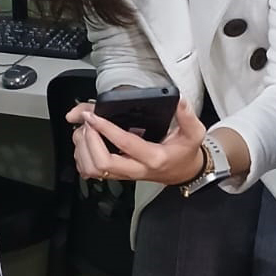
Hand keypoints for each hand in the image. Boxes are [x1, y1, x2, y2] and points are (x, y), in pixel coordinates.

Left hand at [66, 98, 207, 185]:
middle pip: (102, 164)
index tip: (93, 115)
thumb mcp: (193, 133)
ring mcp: (124, 175)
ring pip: (93, 170)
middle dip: (89, 141)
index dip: (105, 128)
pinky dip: (82, 156)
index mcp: (153, 157)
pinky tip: (86, 142)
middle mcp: (136, 169)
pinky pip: (91, 172)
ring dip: (82, 149)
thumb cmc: (185, 152)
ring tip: (85, 129)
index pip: (125, 144)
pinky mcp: (116, 176)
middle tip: (87, 122)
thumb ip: (187, 116)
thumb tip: (178, 100)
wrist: (183, 171)